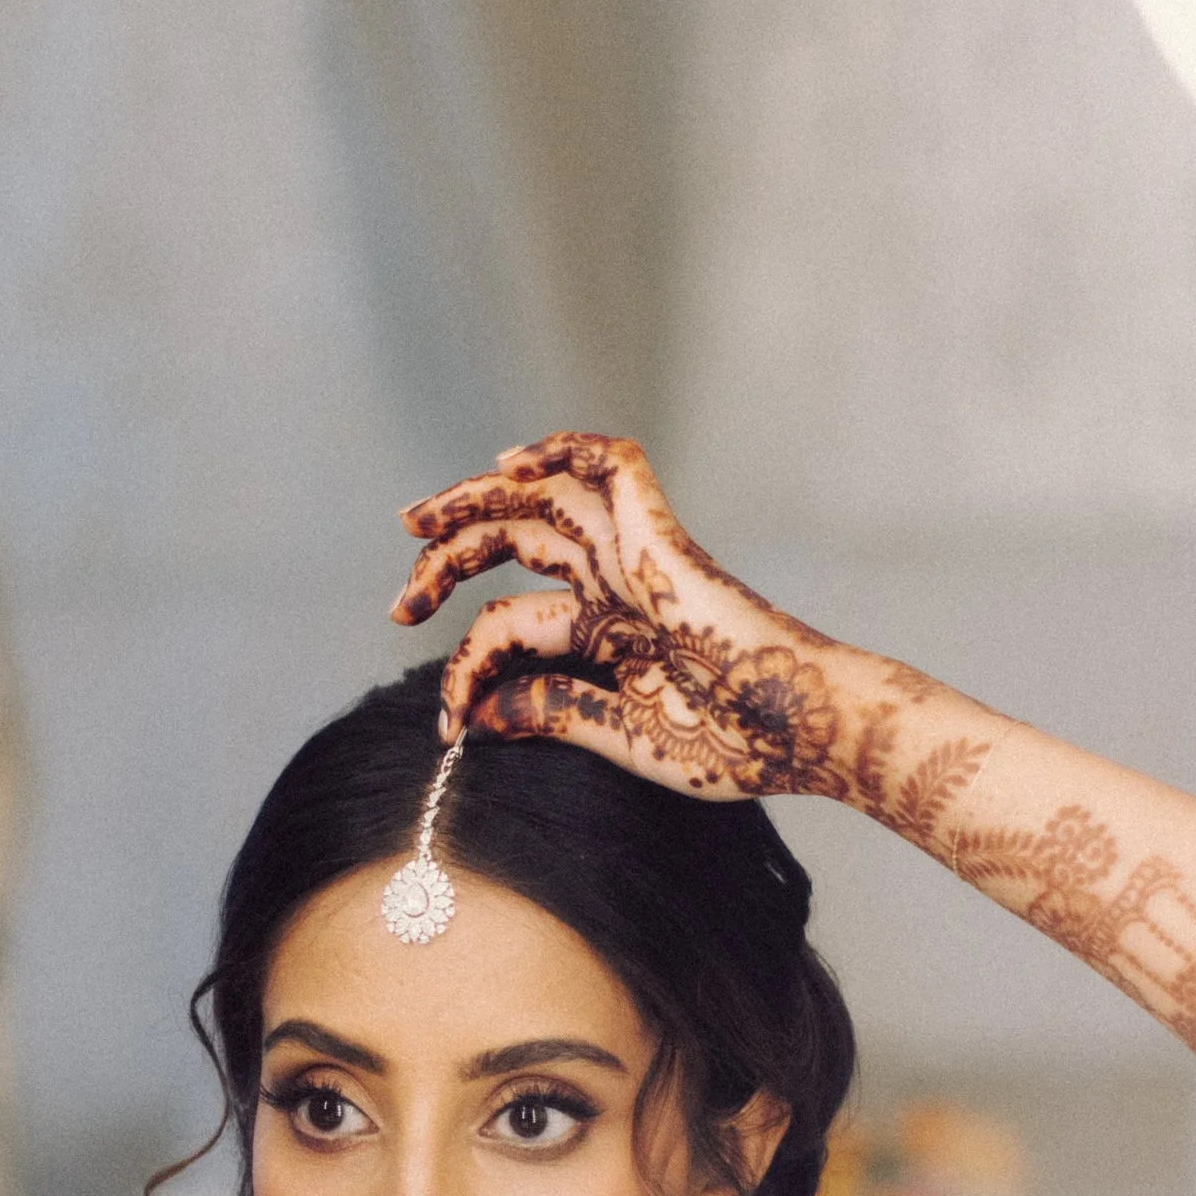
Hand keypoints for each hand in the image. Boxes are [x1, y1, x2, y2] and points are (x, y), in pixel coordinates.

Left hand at [394, 432, 864, 803]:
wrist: (796, 730)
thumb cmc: (728, 746)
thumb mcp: (619, 735)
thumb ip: (552, 712)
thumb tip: (475, 715)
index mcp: (607, 636)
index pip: (513, 628)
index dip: (466, 669)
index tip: (446, 727)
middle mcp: (616, 587)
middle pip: (515, 542)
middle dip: (447, 560)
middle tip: (400, 600)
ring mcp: (638, 556)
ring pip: (543, 498)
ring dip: (474, 499)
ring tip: (417, 523)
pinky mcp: (661, 535)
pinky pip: (613, 465)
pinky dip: (563, 450)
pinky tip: (512, 462)